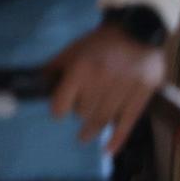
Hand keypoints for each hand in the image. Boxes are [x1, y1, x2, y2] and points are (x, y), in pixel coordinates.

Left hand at [46, 24, 164, 153]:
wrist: (137, 30)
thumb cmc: (100, 41)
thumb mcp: (73, 49)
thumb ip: (56, 66)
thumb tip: (38, 81)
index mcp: (80, 69)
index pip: (61, 103)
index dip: (57, 109)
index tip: (58, 110)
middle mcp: (100, 82)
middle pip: (82, 112)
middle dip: (78, 112)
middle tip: (80, 109)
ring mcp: (122, 90)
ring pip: (101, 120)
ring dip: (91, 131)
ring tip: (84, 136)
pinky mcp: (141, 96)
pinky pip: (126, 124)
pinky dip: (116, 140)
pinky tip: (107, 150)